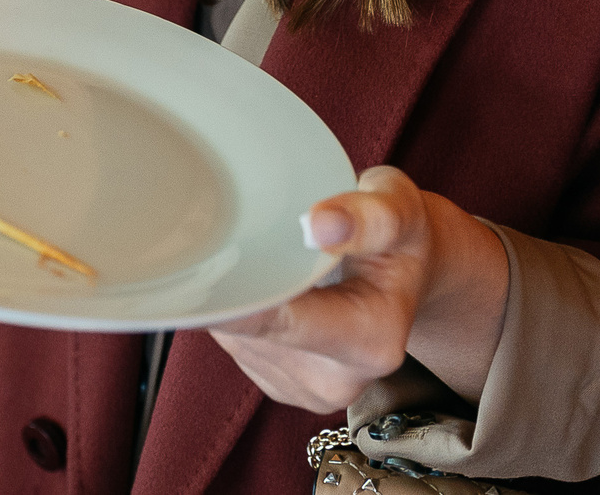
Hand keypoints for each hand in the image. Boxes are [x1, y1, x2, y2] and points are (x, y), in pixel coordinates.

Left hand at [209, 166, 510, 411]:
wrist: (406, 272)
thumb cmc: (400, 233)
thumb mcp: (399, 206)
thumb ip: (368, 216)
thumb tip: (319, 225)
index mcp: (372, 340)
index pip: (281, 321)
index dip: (233, 295)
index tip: (193, 263)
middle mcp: (340, 381)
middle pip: (250, 332)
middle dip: (234, 286)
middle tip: (232, 234)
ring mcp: (308, 391)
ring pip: (235, 338)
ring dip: (238, 297)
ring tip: (269, 259)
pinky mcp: (282, 388)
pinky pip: (237, 345)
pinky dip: (241, 312)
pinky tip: (270, 285)